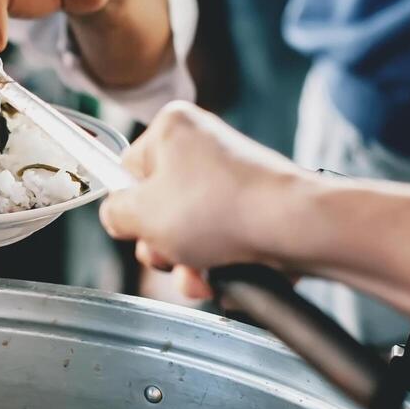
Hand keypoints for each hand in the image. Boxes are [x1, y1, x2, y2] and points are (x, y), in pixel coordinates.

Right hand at [100, 103, 308, 298]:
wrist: (295, 227)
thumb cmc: (217, 209)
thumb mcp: (140, 214)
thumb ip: (114, 214)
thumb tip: (120, 217)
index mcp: (171, 129)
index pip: (126, 171)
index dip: (128, 206)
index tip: (137, 226)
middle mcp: (202, 146)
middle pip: (157, 206)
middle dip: (160, 243)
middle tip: (170, 252)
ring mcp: (231, 179)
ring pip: (187, 232)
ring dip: (185, 264)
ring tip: (201, 273)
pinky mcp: (254, 209)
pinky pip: (219, 242)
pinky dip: (215, 266)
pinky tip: (221, 280)